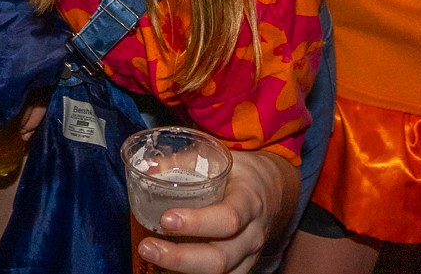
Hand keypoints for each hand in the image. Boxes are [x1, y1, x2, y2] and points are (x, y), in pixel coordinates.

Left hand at [141, 149, 296, 273]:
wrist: (273, 188)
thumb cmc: (241, 172)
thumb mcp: (219, 158)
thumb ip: (185, 162)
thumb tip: (147, 169)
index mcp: (249, 200)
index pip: (228, 218)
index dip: (197, 223)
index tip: (166, 219)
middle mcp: (253, 234)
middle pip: (219, 258)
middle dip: (180, 257)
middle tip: (147, 246)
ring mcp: (249, 255)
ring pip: (218, 273)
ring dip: (181, 268)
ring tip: (151, 253)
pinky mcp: (242, 267)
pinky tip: (167, 266)